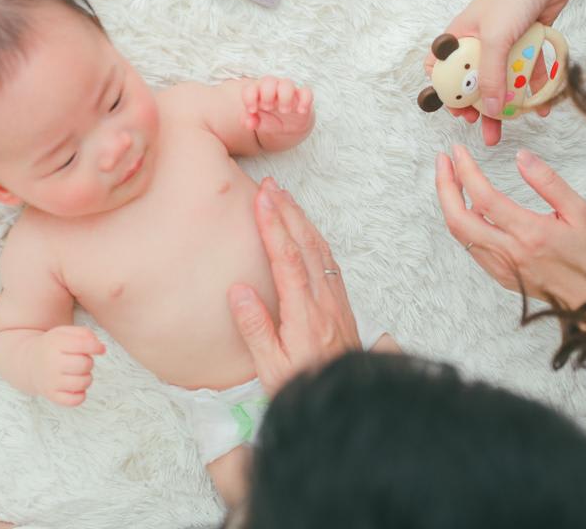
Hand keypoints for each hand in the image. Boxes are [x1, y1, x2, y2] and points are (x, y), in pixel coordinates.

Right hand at [29, 325, 105, 406]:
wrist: (29, 362)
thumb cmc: (53, 346)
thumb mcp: (65, 332)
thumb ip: (84, 333)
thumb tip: (100, 348)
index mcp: (55, 344)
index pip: (82, 344)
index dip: (96, 347)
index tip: (100, 349)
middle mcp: (52, 363)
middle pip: (84, 364)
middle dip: (89, 362)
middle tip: (82, 361)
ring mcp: (51, 381)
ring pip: (82, 383)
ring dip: (87, 378)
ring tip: (79, 373)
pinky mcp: (51, 395)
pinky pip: (74, 400)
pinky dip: (81, 395)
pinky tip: (76, 386)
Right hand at [229, 179, 361, 396]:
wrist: (346, 399)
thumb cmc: (304, 387)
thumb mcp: (272, 368)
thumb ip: (256, 329)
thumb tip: (239, 291)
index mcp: (304, 314)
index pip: (287, 260)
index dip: (274, 226)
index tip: (262, 199)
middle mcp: (323, 301)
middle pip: (305, 245)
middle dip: (287, 211)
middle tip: (270, 186)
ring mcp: (335, 300)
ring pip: (319, 249)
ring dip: (302, 220)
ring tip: (284, 198)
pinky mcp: (340, 303)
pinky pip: (328, 261)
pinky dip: (315, 238)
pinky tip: (306, 230)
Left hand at [241, 76, 314, 137]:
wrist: (288, 126)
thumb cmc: (270, 119)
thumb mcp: (258, 122)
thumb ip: (250, 122)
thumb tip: (249, 123)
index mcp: (258, 92)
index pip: (251, 88)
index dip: (249, 97)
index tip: (252, 110)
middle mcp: (273, 88)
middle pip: (269, 80)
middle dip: (267, 95)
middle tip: (269, 108)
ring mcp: (289, 91)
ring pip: (287, 83)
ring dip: (285, 96)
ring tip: (284, 111)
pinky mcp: (302, 97)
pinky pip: (306, 92)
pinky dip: (305, 100)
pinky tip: (300, 111)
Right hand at [426, 0, 573, 145]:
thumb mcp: (495, 39)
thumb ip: (490, 77)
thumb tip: (490, 110)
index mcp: (459, 38)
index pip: (443, 72)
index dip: (448, 95)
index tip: (460, 114)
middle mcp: (479, 43)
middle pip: (475, 83)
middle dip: (481, 110)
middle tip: (488, 132)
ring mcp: (504, 44)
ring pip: (503, 81)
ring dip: (510, 105)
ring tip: (516, 126)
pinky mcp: (527, 44)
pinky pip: (527, 72)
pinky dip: (534, 89)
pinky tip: (542, 105)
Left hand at [435, 145, 585, 307]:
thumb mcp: (580, 211)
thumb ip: (549, 182)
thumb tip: (521, 157)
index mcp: (529, 233)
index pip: (484, 198)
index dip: (465, 171)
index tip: (458, 150)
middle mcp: (509, 252)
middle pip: (458, 219)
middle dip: (444, 186)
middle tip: (443, 160)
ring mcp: (501, 267)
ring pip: (460, 235)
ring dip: (449, 203)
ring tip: (452, 178)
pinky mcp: (501, 276)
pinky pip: (471, 247)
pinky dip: (463, 222)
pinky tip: (470, 206)